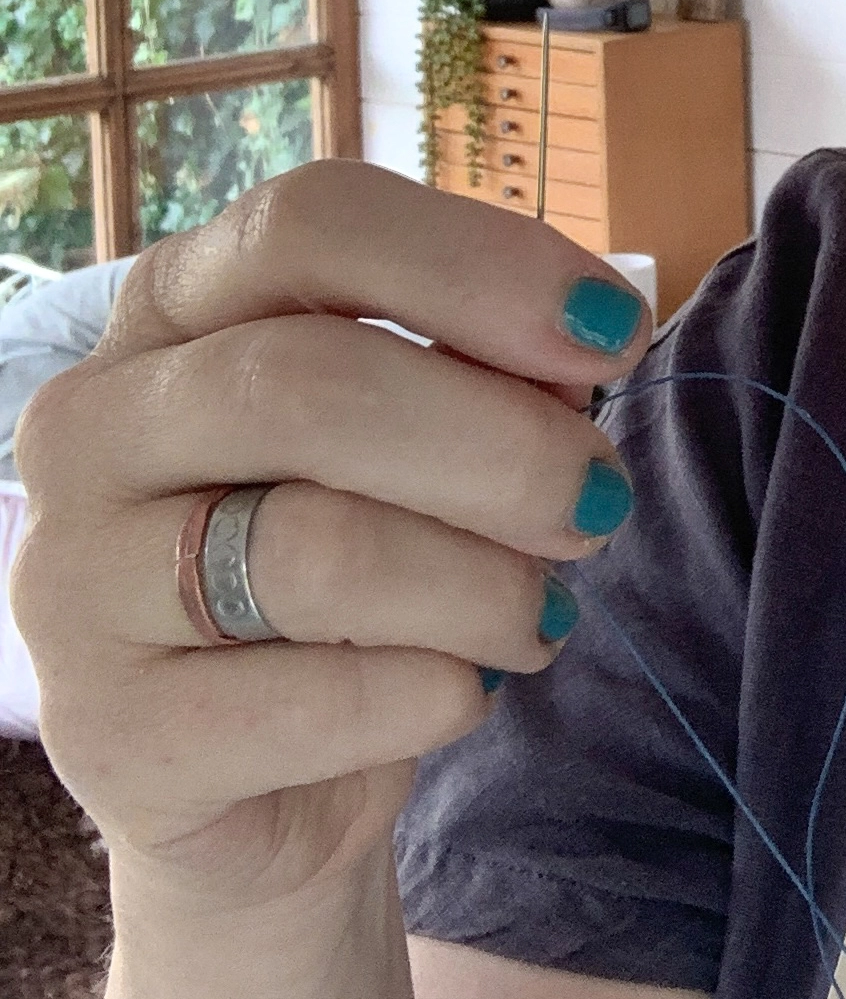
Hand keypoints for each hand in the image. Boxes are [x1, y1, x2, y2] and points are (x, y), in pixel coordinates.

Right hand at [11, 159, 655, 919]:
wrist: (274, 778)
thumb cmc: (366, 556)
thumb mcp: (427, 431)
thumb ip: (493, 369)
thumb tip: (583, 350)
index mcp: (177, 306)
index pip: (312, 219)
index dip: (484, 263)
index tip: (616, 330)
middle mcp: (95, 423)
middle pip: (311, 384)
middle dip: (504, 447)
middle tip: (600, 502)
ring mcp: (75, 581)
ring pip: (319, 550)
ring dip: (484, 586)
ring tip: (539, 613)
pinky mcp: (109, 736)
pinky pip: (316, 700)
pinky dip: (435, 695)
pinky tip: (460, 690)